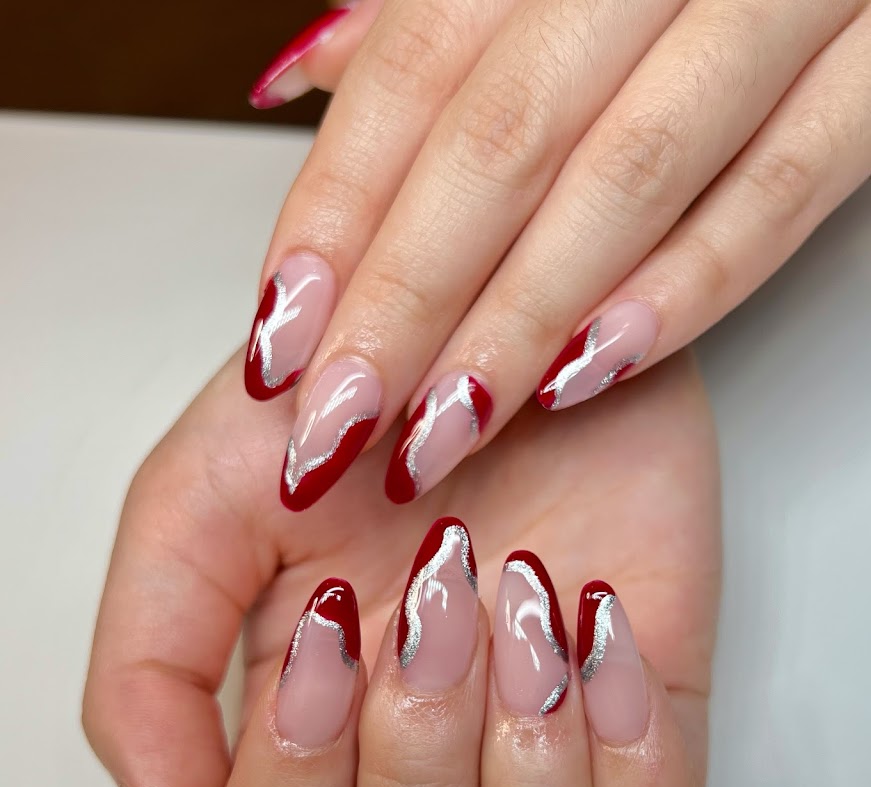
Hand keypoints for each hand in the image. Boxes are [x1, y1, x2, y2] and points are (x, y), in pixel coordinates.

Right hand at [82, 346, 719, 786]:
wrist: (508, 316)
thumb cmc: (360, 399)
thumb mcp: (201, 502)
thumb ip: (146, 673)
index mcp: (309, 744)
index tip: (328, 622)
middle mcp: (425, 780)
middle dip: (412, 771)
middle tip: (430, 601)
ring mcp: (543, 762)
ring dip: (517, 768)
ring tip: (518, 601)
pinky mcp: (649, 724)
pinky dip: (624, 745)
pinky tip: (596, 621)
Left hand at [242, 0, 870, 509]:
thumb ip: (423, 15)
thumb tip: (303, 82)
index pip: (411, 73)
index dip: (336, 214)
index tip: (281, 336)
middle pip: (500, 141)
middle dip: (406, 299)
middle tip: (337, 422)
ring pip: (627, 178)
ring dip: (519, 323)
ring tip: (437, 433)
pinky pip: (779, 194)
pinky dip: (685, 291)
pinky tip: (589, 377)